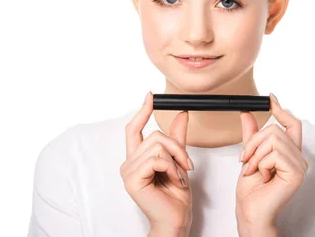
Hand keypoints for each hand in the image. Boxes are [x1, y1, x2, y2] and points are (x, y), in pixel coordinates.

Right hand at [120, 91, 193, 232]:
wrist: (176, 218)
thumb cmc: (175, 194)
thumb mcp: (178, 160)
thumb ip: (178, 138)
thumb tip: (182, 114)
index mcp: (136, 158)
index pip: (134, 128)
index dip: (142, 111)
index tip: (151, 96)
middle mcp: (128, 163)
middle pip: (154, 135)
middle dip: (177, 147)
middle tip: (186, 165)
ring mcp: (128, 171)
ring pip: (158, 146)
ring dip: (176, 160)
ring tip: (179, 175)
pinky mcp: (132, 179)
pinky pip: (157, 159)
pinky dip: (172, 168)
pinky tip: (175, 180)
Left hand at [235, 93, 307, 230]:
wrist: (250, 212)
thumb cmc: (251, 190)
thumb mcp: (249, 156)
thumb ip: (251, 135)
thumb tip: (246, 113)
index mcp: (289, 152)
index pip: (291, 124)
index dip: (281, 109)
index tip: (270, 98)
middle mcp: (298, 157)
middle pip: (275, 129)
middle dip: (254, 142)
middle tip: (245, 160)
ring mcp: (299, 165)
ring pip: (273, 139)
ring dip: (256, 155)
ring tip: (253, 170)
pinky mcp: (296, 173)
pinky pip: (274, 154)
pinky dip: (261, 164)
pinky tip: (263, 176)